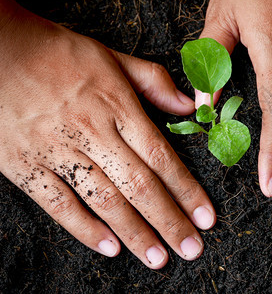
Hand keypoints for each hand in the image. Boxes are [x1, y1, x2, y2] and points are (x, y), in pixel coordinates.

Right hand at [0, 0, 215, 268]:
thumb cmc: (57, 52)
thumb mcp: (111, 57)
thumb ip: (153, 82)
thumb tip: (189, 107)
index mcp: (116, 106)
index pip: (161, 157)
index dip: (187, 190)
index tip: (206, 217)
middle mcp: (92, 133)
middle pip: (139, 186)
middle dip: (169, 222)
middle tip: (191, 249)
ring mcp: (57, 151)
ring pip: (104, 200)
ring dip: (135, 234)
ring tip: (158, 259)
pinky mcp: (25, 165)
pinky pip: (58, 204)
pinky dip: (84, 229)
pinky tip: (109, 247)